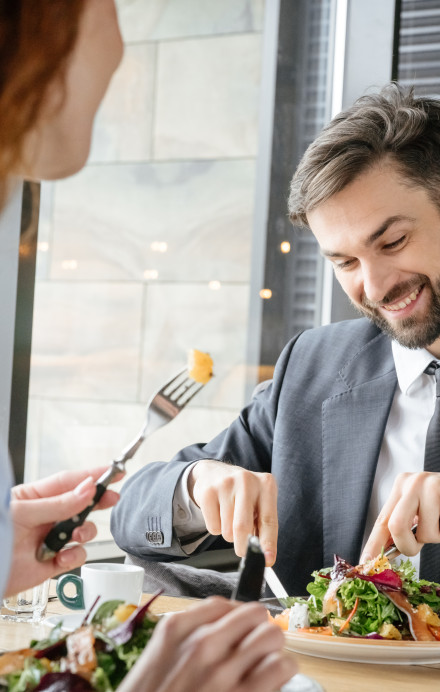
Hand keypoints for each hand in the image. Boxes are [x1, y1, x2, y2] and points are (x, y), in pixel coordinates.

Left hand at [4, 468, 120, 596]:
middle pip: (80, 503)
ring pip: (82, 530)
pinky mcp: (53, 562)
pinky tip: (62, 557)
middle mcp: (46, 516)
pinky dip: (74, 556)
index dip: (92, 475)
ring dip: (84, 532)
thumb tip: (87, 490)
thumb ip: (58, 504)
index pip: (69, 481)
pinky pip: (75, 555)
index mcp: (35, 496)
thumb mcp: (23, 514)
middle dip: (98, 501)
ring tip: (74, 535)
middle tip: (112, 498)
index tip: (113, 470)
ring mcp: (51, 538)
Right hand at [119, 597, 296, 691]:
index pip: (223, 604)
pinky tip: (272, 680)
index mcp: (176, 630)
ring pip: (271, 635)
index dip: (236, 617)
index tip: (238, 629)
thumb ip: (185, 639)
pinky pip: (280, 666)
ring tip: (265, 662)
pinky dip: (281, 671)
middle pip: (253, 614)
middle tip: (254, 646)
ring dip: (272, 649)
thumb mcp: (155, 661)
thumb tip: (221, 630)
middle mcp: (201, 644)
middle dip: (257, 629)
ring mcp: (223, 671)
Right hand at [188, 460, 277, 565]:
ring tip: (230, 518)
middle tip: (242, 550)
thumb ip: (264, 527)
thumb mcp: (259, 503)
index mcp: (266, 484)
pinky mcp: (207, 492)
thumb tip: (266, 557)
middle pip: (243, 527)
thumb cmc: (243, 494)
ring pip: (227, 531)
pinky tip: (218, 513)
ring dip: (229, 534)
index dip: (268, 543)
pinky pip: (213, 527)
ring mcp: (225, 484)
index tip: (267, 561)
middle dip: (243, 546)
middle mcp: (247, 481)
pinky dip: (216, 528)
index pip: (268, 520)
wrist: (215, 472)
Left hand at [361, 471, 439, 561]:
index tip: (366, 562)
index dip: (373, 544)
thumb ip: (402, 525)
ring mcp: (432, 485)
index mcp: (401, 486)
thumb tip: (382, 553)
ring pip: (425, 534)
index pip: (381, 520)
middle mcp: (413, 482)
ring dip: (436, 537)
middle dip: (407, 546)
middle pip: (396, 526)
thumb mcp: (419, 508)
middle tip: (418, 544)